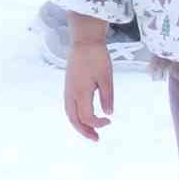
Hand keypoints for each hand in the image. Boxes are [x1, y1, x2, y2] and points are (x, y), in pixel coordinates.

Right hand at [63, 25, 115, 140]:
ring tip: (90, 131)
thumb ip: (107, 97)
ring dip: (79, 125)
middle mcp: (71, 93)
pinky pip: (69, 106)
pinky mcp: (69, 85)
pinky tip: (84, 116)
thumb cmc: (97, 57)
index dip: (98, 123)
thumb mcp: (106, 77)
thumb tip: (108, 114)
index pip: (87, 117)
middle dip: (84, 131)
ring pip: (70, 114)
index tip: (109, 121)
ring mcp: (68, 89)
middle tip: (96, 139)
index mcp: (81, 92)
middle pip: (74, 119)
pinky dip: (76, 116)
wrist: (84, 40)